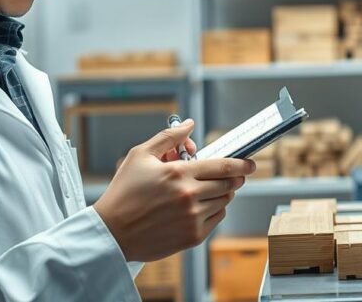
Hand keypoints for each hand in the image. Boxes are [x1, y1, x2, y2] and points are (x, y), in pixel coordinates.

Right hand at [93, 119, 255, 261]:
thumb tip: (189, 124)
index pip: (223, 166)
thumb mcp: (140, 156)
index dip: (242, 163)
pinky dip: (214, 210)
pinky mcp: (192, 237)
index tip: (250, 163)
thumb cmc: (123, 192)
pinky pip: (216, 219)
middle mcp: (189, 196)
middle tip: (233, 175)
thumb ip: (168, 137)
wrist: (111, 232)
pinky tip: (199, 206)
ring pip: (224, 201)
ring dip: (222, 193)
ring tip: (207, 190)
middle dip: (235, 178)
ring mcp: (192, 218)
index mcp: (178, 174)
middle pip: (229, 184)